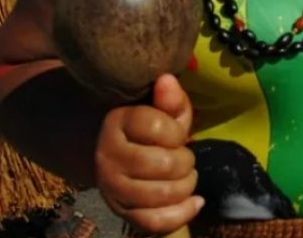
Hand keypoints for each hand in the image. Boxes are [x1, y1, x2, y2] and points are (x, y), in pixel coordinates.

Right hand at [96, 75, 202, 233]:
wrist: (123, 161)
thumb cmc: (152, 131)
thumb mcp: (164, 111)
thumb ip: (170, 99)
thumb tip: (168, 80)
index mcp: (117, 123)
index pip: (158, 127)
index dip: (177, 131)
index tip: (176, 134)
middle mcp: (108, 157)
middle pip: (165, 164)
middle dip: (186, 161)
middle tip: (183, 157)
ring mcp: (112, 188)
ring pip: (163, 194)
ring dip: (186, 185)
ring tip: (185, 176)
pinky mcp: (122, 213)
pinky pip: (157, 222)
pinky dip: (183, 213)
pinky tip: (194, 202)